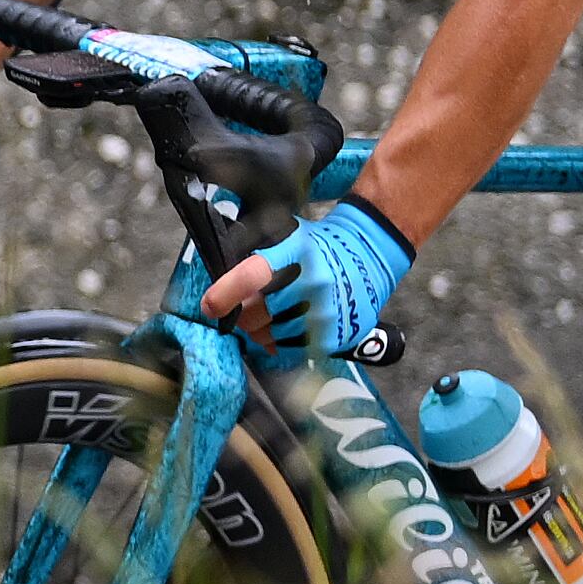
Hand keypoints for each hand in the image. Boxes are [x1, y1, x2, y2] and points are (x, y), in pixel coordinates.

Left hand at [201, 201, 414, 359]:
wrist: (372, 250)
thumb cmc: (322, 243)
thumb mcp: (289, 235)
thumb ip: (256, 252)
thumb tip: (219, 278)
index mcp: (297, 252)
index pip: (253, 275)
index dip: (225, 293)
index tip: (209, 306)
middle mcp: (313, 283)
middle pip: (257, 313)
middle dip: (241, 315)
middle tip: (240, 311)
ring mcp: (328, 310)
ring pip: (272, 335)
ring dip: (259, 330)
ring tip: (265, 318)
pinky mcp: (338, 333)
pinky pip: (294, 348)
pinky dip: (281, 342)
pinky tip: (283, 328)